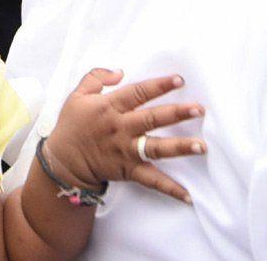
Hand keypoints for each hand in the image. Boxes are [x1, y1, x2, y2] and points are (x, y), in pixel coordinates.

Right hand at [44, 69, 205, 203]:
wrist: (64, 161)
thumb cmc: (72, 125)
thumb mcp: (77, 95)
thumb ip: (96, 77)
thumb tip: (119, 71)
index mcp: (109, 107)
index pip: (137, 93)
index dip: (158, 86)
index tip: (179, 80)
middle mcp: (120, 128)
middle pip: (152, 119)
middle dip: (176, 113)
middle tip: (199, 109)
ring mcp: (126, 150)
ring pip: (156, 147)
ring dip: (180, 147)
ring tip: (201, 146)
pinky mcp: (129, 170)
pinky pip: (152, 180)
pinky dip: (170, 189)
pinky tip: (188, 196)